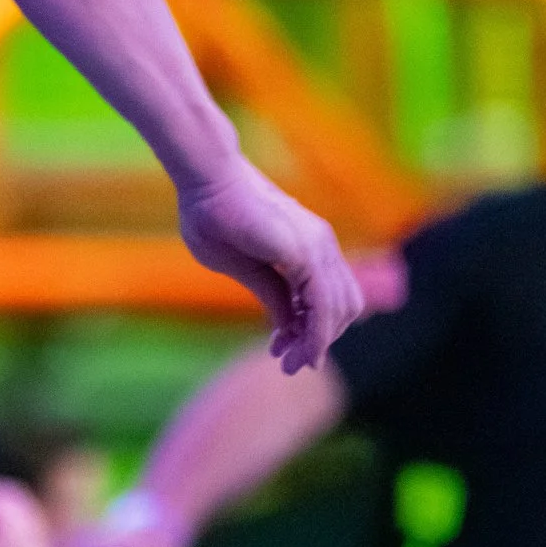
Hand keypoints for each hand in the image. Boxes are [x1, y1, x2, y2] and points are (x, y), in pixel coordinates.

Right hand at [172, 155, 362, 371]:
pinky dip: (317, 334)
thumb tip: (288, 324)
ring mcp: (318, 246)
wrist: (205, 182)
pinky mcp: (307, 252)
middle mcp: (320, 245)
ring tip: (290, 363)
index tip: (282, 351)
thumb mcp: (243, 268)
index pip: (326, 297)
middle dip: (318, 341)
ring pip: (338, 309)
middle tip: (289, 365)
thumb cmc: (212, 216)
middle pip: (341, 307)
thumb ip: (271, 292)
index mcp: (306, 246)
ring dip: (317, 344)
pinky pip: (323, 305)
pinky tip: (302, 352)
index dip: (309, 330)